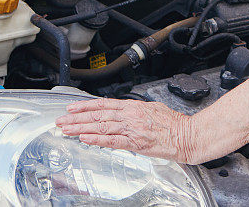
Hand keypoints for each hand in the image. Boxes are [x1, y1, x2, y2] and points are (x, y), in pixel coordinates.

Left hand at [55, 98, 196, 162]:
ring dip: (81, 128)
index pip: (104, 104)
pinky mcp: (136, 143)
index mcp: (134, 107)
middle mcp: (131, 116)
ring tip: (66, 129)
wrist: (187, 135)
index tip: (72, 107)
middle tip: (61, 120)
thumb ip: (137, 111)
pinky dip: (97, 139)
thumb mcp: (153, 109)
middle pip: (98, 115)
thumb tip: (126, 111)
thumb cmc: (174, 124)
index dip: (86, 106)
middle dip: (77, 117)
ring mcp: (132, 129)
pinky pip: (112, 141)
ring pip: (101, 126)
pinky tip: (85, 138)